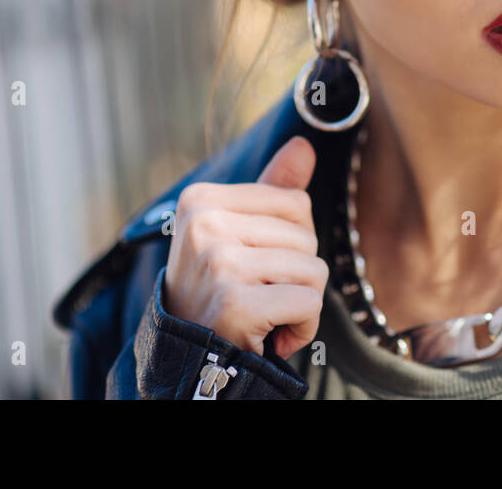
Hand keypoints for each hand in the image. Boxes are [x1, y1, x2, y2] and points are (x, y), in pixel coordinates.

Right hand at [162, 135, 328, 360]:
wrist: (188, 357)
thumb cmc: (220, 291)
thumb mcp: (238, 234)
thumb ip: (272, 190)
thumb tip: (304, 145)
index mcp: (202, 199)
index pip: (296, 203)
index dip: (291, 241)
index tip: (255, 265)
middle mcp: (204, 224)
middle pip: (306, 236)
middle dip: (296, 273)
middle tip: (257, 294)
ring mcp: (218, 262)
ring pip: (313, 269)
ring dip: (300, 301)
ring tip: (263, 313)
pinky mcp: (235, 303)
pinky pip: (309, 302)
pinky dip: (302, 327)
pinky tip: (269, 335)